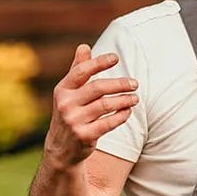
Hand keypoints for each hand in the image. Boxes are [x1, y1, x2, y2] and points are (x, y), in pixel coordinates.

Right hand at [45, 44, 137, 169]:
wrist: (61, 149)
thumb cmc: (70, 113)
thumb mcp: (69, 92)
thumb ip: (77, 70)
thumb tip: (84, 46)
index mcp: (62, 89)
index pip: (81, 72)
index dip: (98, 63)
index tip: (116, 58)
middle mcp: (65, 104)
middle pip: (97, 88)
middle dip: (119, 84)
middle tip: (135, 83)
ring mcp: (73, 121)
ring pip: (105, 105)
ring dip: (123, 100)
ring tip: (135, 98)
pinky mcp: (83, 136)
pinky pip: (108, 123)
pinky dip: (120, 116)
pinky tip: (127, 111)